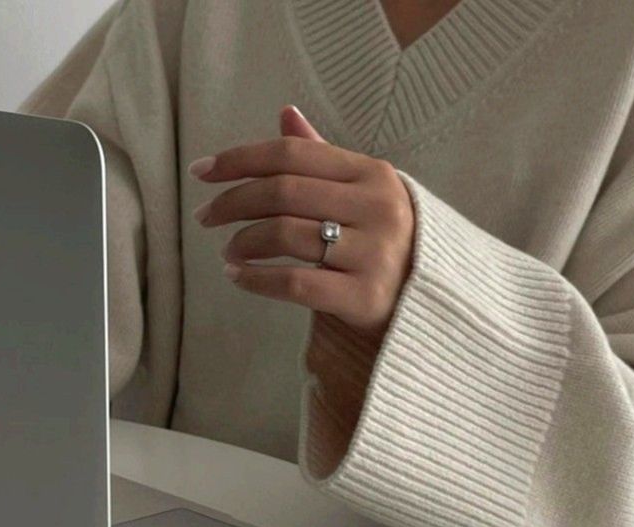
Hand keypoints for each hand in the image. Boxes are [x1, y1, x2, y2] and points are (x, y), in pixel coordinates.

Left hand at [189, 105, 414, 344]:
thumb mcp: (363, 194)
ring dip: (243, 241)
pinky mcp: (364, 296)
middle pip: (283, 191)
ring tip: (227, 251)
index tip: (202, 172)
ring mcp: (373, 253)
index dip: (239, 159)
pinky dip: (257, 280)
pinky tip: (238, 278)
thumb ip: (323, 159)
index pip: (292, 155)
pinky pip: (294, 283)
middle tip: (205, 216)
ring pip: (285, 234)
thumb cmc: (386, 245)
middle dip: (233, 201)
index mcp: (372, 173)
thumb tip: (286, 114)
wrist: (431, 305)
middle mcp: (376, 207)